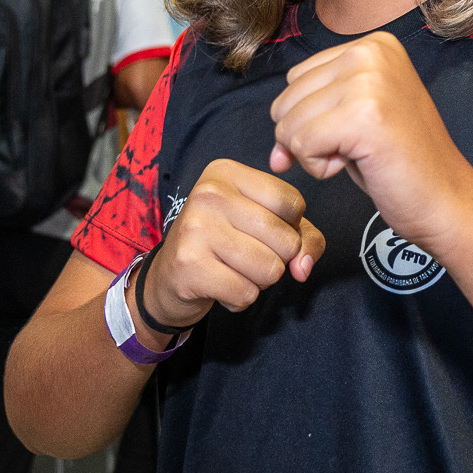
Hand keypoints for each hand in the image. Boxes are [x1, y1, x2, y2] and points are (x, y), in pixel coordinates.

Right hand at [138, 159, 324, 331]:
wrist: (169, 276)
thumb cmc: (226, 244)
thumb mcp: (265, 225)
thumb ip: (304, 238)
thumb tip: (303, 269)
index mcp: (228, 173)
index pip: (292, 202)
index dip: (291, 228)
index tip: (262, 231)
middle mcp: (209, 193)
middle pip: (286, 239)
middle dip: (277, 259)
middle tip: (246, 256)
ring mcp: (196, 228)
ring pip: (270, 269)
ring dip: (259, 282)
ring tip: (233, 270)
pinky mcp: (189, 265)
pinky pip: (246, 293)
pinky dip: (240, 299)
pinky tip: (220, 286)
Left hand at [267, 31, 472, 248]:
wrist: (446, 199)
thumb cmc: (402, 164)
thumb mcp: (354, 121)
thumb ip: (312, 116)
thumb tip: (273, 152)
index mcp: (373, 45)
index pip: (296, 78)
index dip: (308, 118)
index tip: (349, 135)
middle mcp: (370, 53)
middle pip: (287, 97)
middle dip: (307, 136)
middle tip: (355, 149)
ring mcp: (369, 82)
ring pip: (289, 122)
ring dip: (313, 153)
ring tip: (357, 155)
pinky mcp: (364, 116)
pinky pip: (301, 144)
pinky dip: (318, 167)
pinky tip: (353, 165)